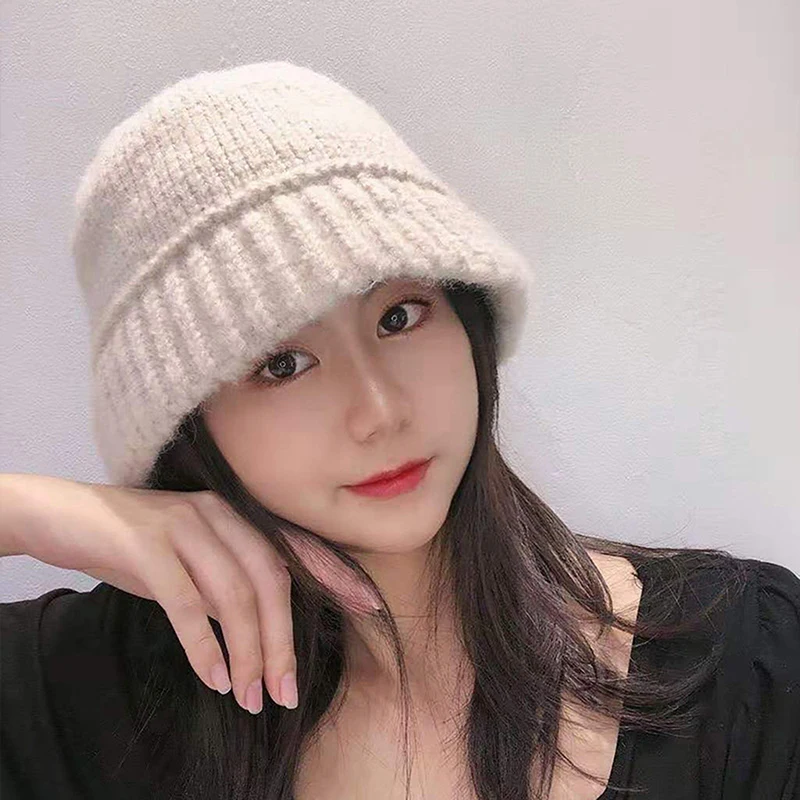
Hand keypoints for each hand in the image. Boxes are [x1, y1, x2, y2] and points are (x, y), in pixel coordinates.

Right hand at [0, 474, 378, 713]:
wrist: (70, 517)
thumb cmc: (139, 544)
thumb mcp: (194, 559)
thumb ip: (230, 583)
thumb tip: (263, 632)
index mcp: (236, 514)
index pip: (294, 548)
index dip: (333, 576)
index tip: (365, 607)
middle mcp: (218, 514)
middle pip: (269, 580)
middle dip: (281, 641)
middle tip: (283, 692)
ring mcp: (183, 526)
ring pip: (232, 596)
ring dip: (246, 653)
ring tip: (249, 697)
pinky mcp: (146, 546)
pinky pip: (185, 603)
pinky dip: (202, 645)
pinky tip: (212, 677)